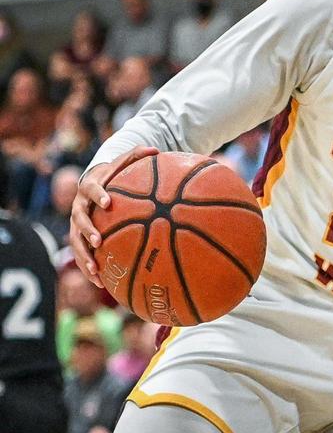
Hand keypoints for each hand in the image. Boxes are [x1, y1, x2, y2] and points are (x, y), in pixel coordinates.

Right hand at [69, 146, 158, 286]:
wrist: (94, 183)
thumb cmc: (113, 174)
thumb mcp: (123, 162)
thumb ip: (137, 154)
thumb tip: (156, 149)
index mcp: (90, 187)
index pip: (91, 189)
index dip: (98, 195)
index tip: (108, 202)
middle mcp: (79, 207)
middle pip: (78, 220)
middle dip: (87, 231)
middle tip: (99, 241)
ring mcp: (76, 224)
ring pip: (75, 242)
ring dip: (84, 257)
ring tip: (95, 271)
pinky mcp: (79, 238)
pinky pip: (81, 255)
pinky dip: (89, 269)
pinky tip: (101, 284)